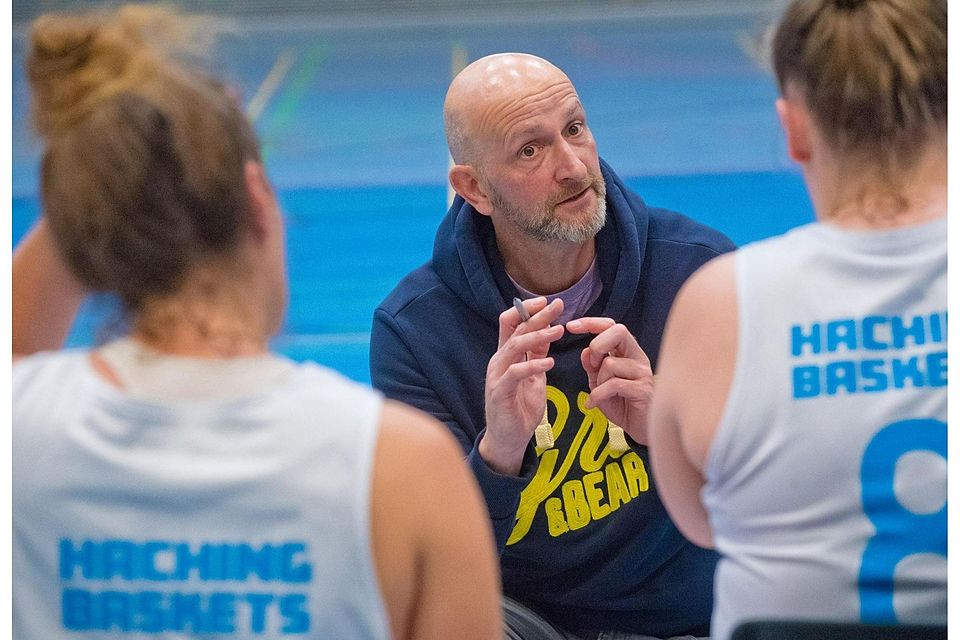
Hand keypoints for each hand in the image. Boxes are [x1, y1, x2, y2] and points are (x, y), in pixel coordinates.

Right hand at [480, 297, 564, 474]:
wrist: (508, 439)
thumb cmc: (520, 408)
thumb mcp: (534, 377)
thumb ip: (537, 355)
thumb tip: (549, 332)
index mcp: (506, 355)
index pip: (512, 323)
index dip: (528, 309)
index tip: (549, 301)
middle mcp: (498, 361)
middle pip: (515, 329)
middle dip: (537, 316)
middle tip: (558, 305)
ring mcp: (497, 376)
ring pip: (514, 346)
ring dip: (538, 336)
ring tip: (559, 330)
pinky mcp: (499, 392)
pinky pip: (515, 373)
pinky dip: (532, 365)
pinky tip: (549, 362)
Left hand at [565, 318, 653, 445]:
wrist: (640, 429)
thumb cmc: (622, 404)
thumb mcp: (600, 383)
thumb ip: (592, 366)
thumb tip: (585, 351)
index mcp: (627, 352)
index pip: (612, 326)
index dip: (591, 323)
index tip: (571, 326)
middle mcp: (637, 357)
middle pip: (619, 331)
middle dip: (598, 345)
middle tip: (592, 365)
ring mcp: (642, 372)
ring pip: (611, 363)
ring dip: (598, 380)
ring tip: (599, 394)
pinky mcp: (643, 389)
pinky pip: (613, 384)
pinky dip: (598, 395)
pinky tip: (593, 404)